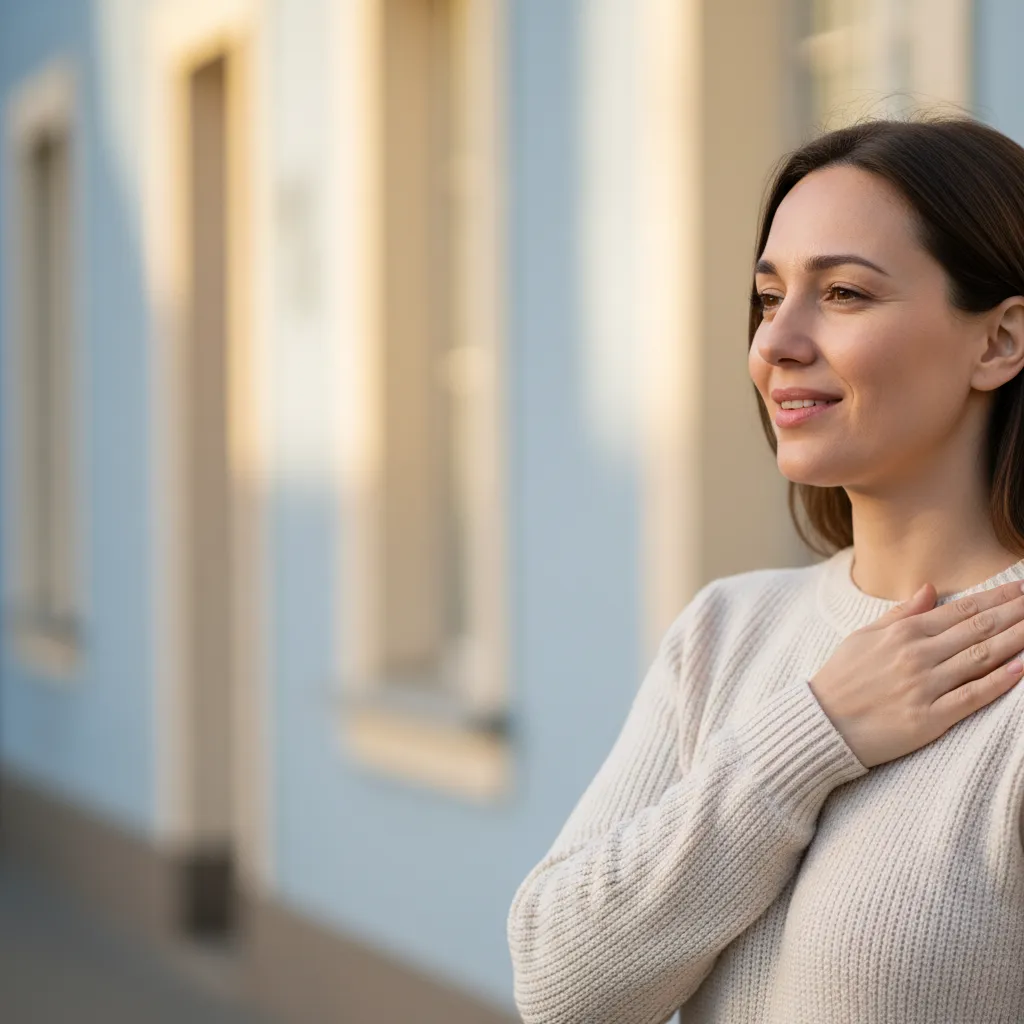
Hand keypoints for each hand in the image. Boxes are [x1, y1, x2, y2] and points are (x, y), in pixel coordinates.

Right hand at [809, 579, 1023, 768]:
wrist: (821, 722)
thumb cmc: (841, 678)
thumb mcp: (863, 636)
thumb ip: (900, 614)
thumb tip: (929, 588)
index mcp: (902, 632)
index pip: (960, 610)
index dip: (995, 598)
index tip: (1020, 589)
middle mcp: (917, 655)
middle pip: (979, 629)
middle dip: (1016, 614)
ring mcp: (925, 686)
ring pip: (982, 657)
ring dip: (1016, 640)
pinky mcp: (929, 718)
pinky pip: (972, 696)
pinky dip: (1000, 681)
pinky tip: (1021, 668)